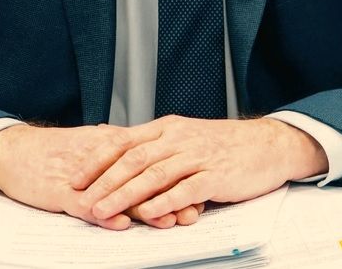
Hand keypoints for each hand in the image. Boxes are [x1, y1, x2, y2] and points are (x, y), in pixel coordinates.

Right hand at [0, 124, 204, 229]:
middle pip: (142, 177)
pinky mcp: (62, 192)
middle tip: (195, 208)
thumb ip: (121, 151)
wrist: (15, 150)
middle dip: (170, 195)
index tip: (201, 188)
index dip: (177, 176)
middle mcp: (102, 157)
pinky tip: (121, 224)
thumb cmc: (53, 151)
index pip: (152, 161)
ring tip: (169, 221)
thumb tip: (149, 154)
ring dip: (146, 209)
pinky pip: (86, 204)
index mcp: (112, 144)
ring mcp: (84, 176)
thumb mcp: (92, 145)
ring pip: (120, 192)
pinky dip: (105, 215)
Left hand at [82, 116, 327, 224]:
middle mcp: (178, 138)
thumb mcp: (183, 136)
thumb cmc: (222, 144)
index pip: (123, 141)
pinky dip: (165, 201)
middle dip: (104, 181)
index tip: (74, 178)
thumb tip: (116, 153)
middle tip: (82, 200)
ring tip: (104, 211)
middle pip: (133, 159)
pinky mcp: (216, 175)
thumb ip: (153, 145)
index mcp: (166, 128)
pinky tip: (148, 213)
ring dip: (125, 194)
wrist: (266, 144)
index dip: (96, 160)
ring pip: (154, 174)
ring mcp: (197, 156)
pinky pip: (186, 189)